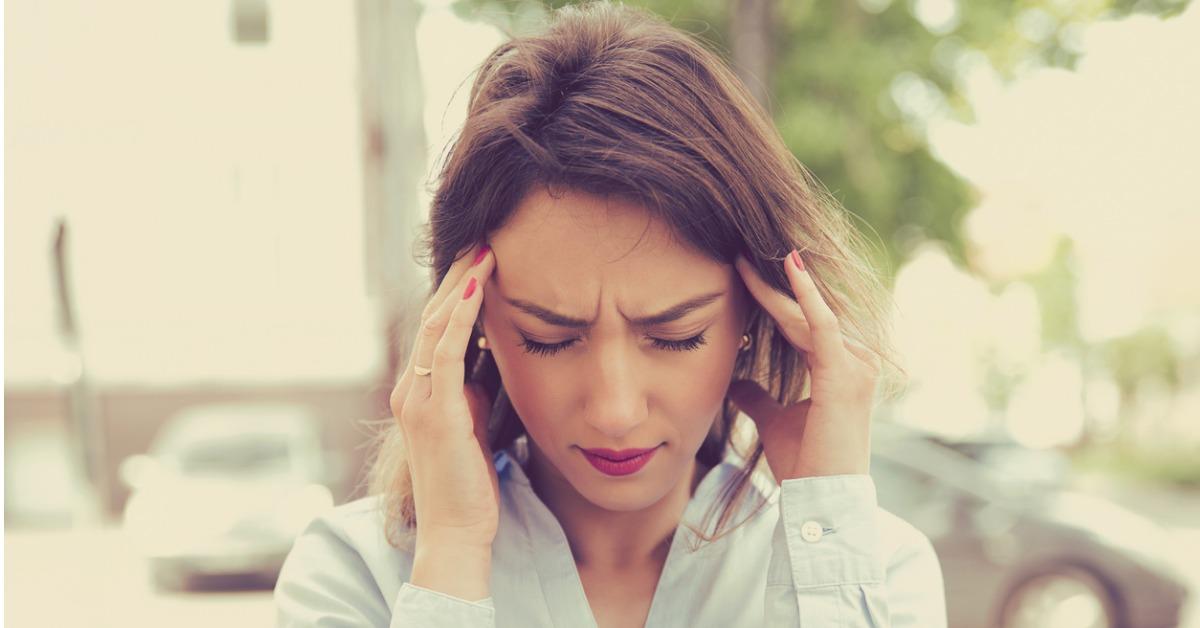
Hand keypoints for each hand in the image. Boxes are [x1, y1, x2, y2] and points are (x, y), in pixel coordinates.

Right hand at [389, 243, 498, 548]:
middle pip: (433, 316)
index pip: (438, 328)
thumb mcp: (475, 427)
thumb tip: (490, 361)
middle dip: (458, 274)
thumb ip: (475, 393)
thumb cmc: (472, 487)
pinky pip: (445, 351)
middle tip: (483, 236)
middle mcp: (410, 389)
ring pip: (436, 324)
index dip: (458, 290)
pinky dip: (461, 315)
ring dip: (460, 283)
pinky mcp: (434, 412)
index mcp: (420, 392)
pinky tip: (478, 286)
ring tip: (484, 248)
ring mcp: (418, 399)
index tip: (482, 257)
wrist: (457, 534)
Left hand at [727, 250, 881, 481]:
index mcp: (840, 368)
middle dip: (772, 285)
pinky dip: (806, 296)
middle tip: (738, 254)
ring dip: (779, 286)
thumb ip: (758, 398)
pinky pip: (823, 324)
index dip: (772, 298)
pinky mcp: (845, 372)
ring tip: (747, 258)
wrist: (822, 499)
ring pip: (808, 315)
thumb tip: (736, 382)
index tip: (742, 273)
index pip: (801, 323)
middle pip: (805, 314)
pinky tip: (789, 268)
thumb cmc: (804, 465)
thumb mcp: (775, 421)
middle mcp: (854, 360)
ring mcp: (855, 365)